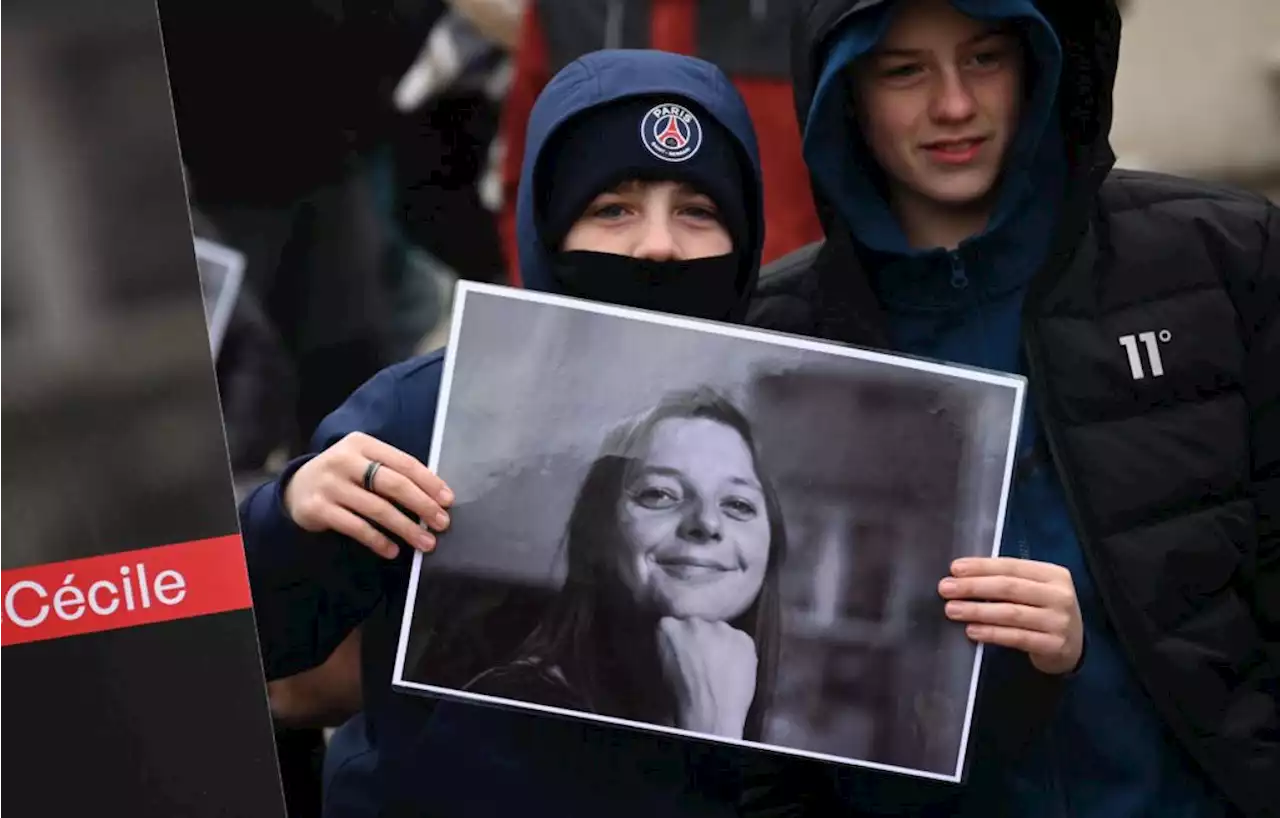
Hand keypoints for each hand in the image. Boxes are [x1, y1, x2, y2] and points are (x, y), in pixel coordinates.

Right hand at [283, 431, 452, 559]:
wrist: (295, 488)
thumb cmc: (343, 476)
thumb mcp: (363, 463)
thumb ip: (391, 472)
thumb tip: (434, 496)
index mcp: (362, 444)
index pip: (404, 463)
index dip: (429, 482)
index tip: (448, 500)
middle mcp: (344, 460)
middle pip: (393, 484)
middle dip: (422, 505)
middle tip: (442, 523)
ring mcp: (330, 484)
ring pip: (377, 509)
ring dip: (406, 528)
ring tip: (426, 543)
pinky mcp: (318, 509)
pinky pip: (356, 527)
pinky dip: (378, 541)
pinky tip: (393, 550)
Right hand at [656, 617, 757, 738]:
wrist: (710, 713)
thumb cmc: (681, 696)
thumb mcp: (664, 665)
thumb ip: (671, 645)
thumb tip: (679, 643)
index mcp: (669, 627)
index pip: (675, 625)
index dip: (682, 640)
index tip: (684, 653)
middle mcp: (694, 621)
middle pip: (699, 625)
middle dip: (701, 639)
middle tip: (703, 661)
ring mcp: (721, 627)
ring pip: (721, 631)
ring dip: (721, 644)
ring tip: (721, 668)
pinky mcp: (743, 637)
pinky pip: (740, 641)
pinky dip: (739, 652)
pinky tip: (734, 671)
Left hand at [939, 557, 1082, 674]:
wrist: (1073, 647)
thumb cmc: (1043, 612)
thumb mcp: (1034, 590)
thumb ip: (1008, 580)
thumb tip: (962, 575)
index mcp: (1053, 574)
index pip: (1012, 566)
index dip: (982, 566)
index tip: (954, 569)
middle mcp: (1060, 595)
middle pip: (1009, 587)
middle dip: (974, 587)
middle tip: (945, 588)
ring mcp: (1058, 621)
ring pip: (1011, 613)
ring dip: (977, 610)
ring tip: (952, 610)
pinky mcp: (1054, 645)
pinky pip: (1017, 637)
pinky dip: (992, 633)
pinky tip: (972, 630)